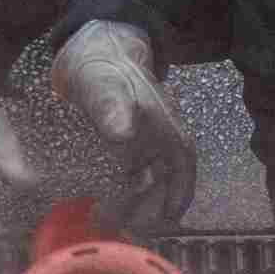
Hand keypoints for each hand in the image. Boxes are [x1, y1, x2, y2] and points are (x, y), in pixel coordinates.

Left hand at [48, 23, 198, 239]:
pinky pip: (130, 174)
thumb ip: (111, 106)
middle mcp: (159, 136)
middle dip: (151, 206)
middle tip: (126, 226)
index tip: (169, 218)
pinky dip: (121, 191)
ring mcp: (143, 141)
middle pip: (166, 180)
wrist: (91, 47)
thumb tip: (122, 132)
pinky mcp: (125, 143)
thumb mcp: (103, 84)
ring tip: (110, 220)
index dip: (179, 195)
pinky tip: (101, 203)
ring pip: (148, 180)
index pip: (183, 166)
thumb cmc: (102, 63)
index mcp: (165, 125)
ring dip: (135, 202)